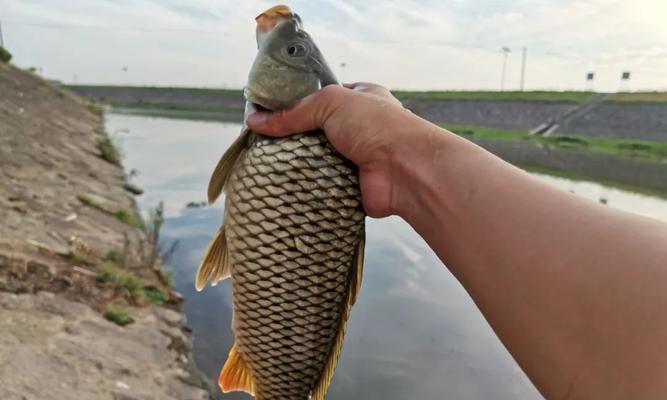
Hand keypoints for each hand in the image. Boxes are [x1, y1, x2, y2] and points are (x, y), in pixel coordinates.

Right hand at [246, 82, 431, 217]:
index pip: (321, 98)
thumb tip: (255, 121)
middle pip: (315, 131)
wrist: (407, 170)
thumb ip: (293, 112)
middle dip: (293, 137)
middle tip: (261, 142)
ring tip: (264, 165)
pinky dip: (307, 186)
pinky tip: (283, 186)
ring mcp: (355, 159)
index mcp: (360, 99)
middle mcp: (359, 129)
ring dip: (298, 163)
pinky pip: (321, 185)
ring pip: (316, 160)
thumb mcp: (331, 103)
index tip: (266, 112)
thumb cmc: (378, 126)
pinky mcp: (350, 186)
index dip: (295, 103)